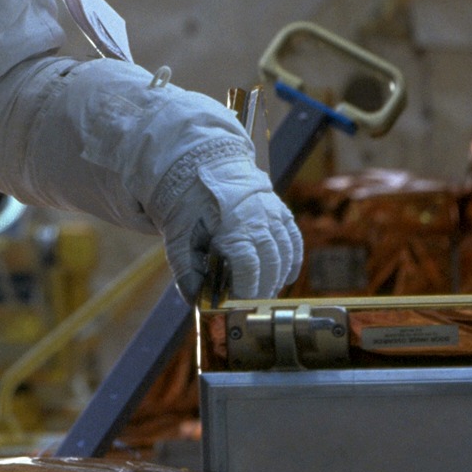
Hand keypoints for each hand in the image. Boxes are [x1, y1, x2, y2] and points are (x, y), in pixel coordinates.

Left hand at [157, 143, 302, 300]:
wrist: (201, 166)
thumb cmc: (187, 205)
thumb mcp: (178, 237)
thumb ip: (186, 272)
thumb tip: (196, 302)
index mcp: (231, 224)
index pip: (248, 265)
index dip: (246, 289)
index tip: (237, 304)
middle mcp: (258, 218)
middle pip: (270, 263)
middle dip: (262, 289)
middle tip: (250, 305)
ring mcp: (272, 212)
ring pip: (285, 253)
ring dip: (277, 278)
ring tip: (263, 294)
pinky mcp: (279, 210)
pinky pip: (293, 239)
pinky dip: (292, 261)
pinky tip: (285, 278)